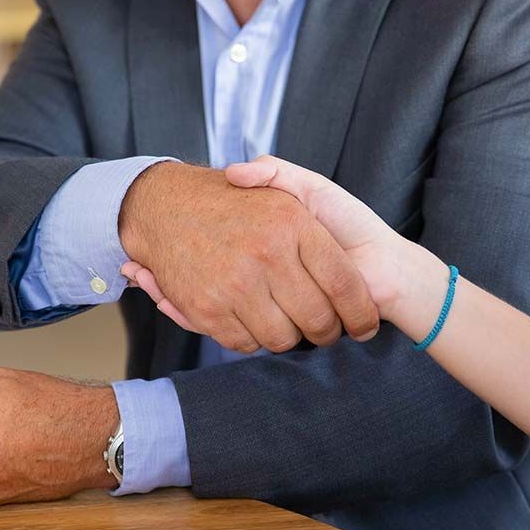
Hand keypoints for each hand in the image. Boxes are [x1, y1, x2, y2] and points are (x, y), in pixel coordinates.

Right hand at [118, 160, 378, 352]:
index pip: (344, 284)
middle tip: (325, 329)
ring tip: (286, 320)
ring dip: (287, 336)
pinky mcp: (207, 308)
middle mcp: (266, 253)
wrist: (164, 205)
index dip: (360, 313)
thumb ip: (319, 208)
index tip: (365, 326)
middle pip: (317, 321)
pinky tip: (253, 319)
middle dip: (326, 333)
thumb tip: (341, 252)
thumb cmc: (234, 202)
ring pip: (282, 338)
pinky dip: (251, 337)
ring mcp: (235, 283)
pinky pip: (245, 343)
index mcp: (292, 224)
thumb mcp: (281, 186)